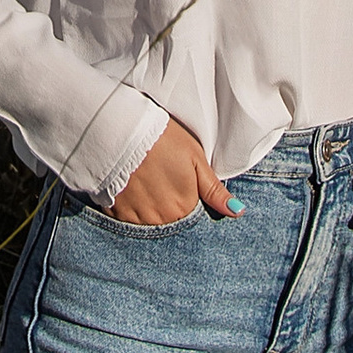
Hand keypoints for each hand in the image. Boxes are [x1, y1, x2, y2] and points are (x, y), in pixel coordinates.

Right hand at [109, 118, 233, 225]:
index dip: (189, 204)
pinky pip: (127, 222)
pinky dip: (131, 210)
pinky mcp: (116, 213)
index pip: (193, 220)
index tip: (181, 189)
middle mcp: (162, 219)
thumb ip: (214, 190)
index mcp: (184, 206)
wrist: (122, 128)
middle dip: (170, 209)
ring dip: (151, 211)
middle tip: (163, 184)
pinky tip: (132, 190)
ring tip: (147, 185)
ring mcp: (137, 218)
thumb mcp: (195, 159)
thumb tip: (237, 212)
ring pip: (150, 224)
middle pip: (171, 224)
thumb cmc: (163, 139)